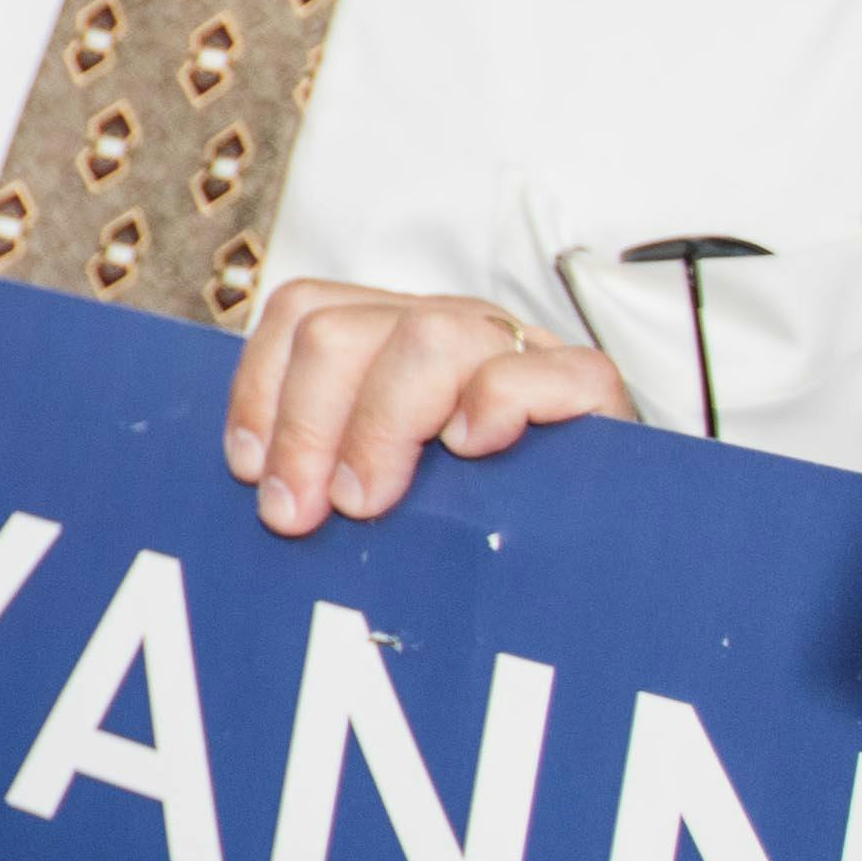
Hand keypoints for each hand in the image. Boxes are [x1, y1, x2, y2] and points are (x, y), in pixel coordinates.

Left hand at [226, 281, 630, 532]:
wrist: (612, 546)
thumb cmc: (485, 516)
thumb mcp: (391, 485)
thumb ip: (330, 465)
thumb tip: (259, 495)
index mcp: (395, 341)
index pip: (304, 314)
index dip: (261, 389)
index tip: (250, 471)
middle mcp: (451, 330)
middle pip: (340, 330)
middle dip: (304, 428)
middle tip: (300, 514)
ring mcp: (521, 351)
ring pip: (424, 338)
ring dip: (378, 427)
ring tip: (369, 502)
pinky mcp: (588, 388)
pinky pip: (529, 370)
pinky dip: (491, 406)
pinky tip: (473, 453)